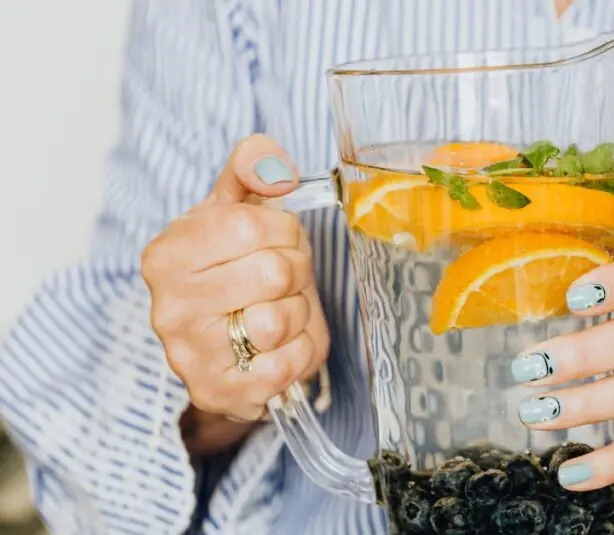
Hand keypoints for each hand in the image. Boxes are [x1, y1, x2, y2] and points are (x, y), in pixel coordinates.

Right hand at [142, 135, 330, 439]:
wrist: (225, 344)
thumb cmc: (234, 269)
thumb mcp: (236, 209)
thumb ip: (253, 168)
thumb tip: (276, 168)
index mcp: (167, 254)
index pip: (255, 226)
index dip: (285, 231)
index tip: (277, 240)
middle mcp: (169, 307)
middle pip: (274, 273)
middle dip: (296, 271)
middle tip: (283, 278)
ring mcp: (189, 356)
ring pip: (280, 321)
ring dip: (298, 312)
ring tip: (280, 309)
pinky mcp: (219, 393)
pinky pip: (288, 366)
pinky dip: (301, 351)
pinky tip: (283, 345)